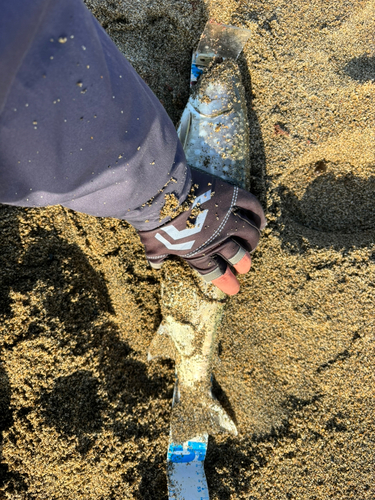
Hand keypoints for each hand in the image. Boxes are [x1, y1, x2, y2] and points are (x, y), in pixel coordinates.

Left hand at [138, 169, 265, 294]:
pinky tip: (260, 222)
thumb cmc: (154, 222)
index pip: (216, 272)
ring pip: (249, 234)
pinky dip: (258, 215)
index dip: (227, 281)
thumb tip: (155, 265)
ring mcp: (225, 218)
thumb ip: (157, 256)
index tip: (234, 288)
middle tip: (245, 266)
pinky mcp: (230, 197)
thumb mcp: (152, 245)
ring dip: (253, 241)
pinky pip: (252, 207)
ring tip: (253, 243)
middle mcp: (217, 239)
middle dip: (243, 263)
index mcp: (198, 253)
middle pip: (237, 255)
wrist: (160, 195)